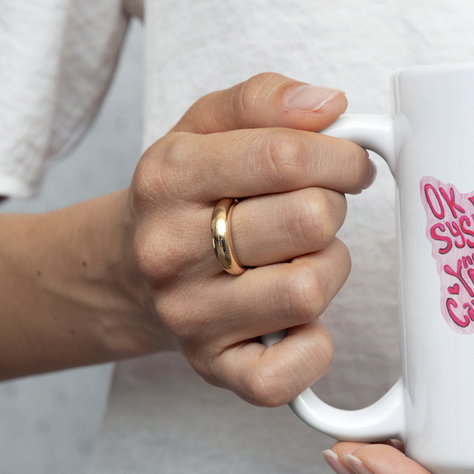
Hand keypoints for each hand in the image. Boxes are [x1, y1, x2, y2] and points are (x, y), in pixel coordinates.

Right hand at [126, 73, 374, 404]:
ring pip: (309, 290)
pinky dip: (314, 347)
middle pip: (309, 220)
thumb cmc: (187, 196)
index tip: (349, 164)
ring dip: (329, 269)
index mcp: (170, 177)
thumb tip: (328, 106)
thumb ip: (265, 100)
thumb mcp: (206, 126)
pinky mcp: (214, 369)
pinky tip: (299, 321)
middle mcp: (170, 250)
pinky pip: (288, 373)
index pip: (286, 156)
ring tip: (302, 258)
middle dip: (331, 209)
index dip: (341, 157)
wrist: (124, 273)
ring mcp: (190, 316)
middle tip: (314, 211)